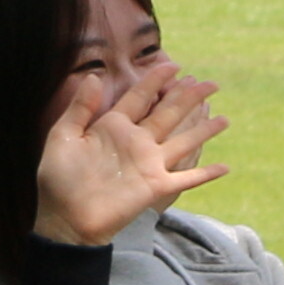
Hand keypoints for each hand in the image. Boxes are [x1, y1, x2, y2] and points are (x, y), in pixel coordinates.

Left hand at [33, 67, 228, 248]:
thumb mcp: (63, 137)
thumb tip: (93, 76)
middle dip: (188, 97)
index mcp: (113, 127)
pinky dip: (206, 174)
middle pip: (168, 113)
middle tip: (209, 82)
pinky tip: (226, 167)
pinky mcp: (156, 187)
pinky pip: (187, 179)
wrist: (65, 219)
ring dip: (203, 129)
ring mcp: (148, 164)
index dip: (156, 80)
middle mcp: (136, 142)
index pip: (140, 97)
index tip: (174, 65)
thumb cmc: (58, 180)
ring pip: (183, 140)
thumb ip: (79, 107)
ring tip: (224, 117)